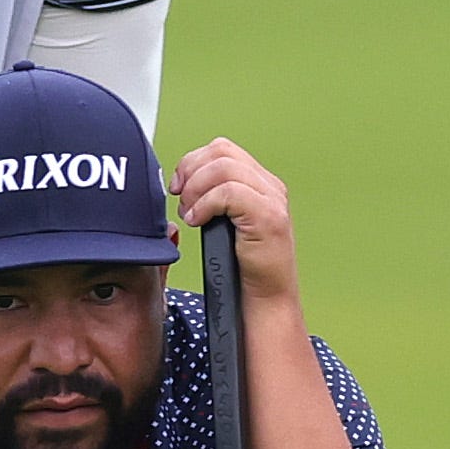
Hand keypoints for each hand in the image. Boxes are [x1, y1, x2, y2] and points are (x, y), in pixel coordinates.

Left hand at [169, 140, 298, 306]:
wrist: (266, 299)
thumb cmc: (243, 268)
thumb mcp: (225, 223)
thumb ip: (213, 197)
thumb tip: (182, 181)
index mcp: (261, 183)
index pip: (222, 149)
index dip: (193, 161)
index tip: (177, 186)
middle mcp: (270, 186)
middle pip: (221, 151)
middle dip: (191, 171)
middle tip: (180, 198)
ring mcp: (272, 200)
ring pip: (223, 168)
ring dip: (196, 189)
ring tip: (190, 213)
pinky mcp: (268, 217)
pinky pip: (229, 192)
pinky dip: (205, 204)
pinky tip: (198, 222)